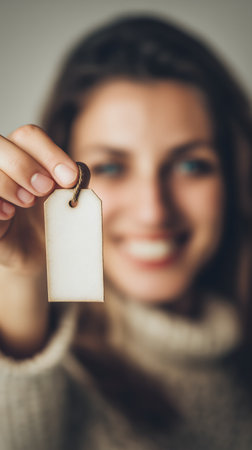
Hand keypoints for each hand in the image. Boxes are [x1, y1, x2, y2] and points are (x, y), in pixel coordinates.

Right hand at [0, 124, 77, 274]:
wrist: (36, 254)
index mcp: (26, 156)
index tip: (69, 179)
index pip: (30, 136)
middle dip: (25, 166)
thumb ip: (72, 186)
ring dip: (9, 183)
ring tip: (27, 202)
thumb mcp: (67, 204)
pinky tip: (9, 214)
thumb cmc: (52, 224)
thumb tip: (81, 175)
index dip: (50, 153)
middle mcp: (3, 165)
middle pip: (3, 144)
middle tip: (45, 190)